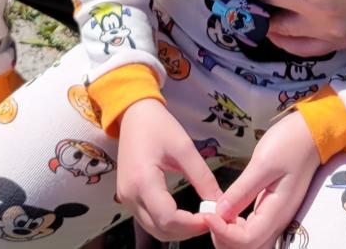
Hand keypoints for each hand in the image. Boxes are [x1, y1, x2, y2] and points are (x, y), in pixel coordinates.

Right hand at [117, 99, 222, 240]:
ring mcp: (125, 199)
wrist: (133, 114)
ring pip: (153, 229)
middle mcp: (130, 196)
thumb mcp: (184, 148)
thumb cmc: (159, 125)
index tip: (214, 217)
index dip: (192, 225)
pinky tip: (183, 214)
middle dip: (187, 231)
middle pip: (160, 230)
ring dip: (178, 230)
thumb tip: (220, 203)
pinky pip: (148, 220)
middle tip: (210, 219)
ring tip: (200, 217)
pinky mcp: (126, 198)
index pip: (168, 219)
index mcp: (143, 181)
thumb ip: (202, 177)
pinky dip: (167, 223)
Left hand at [206, 110, 318, 248]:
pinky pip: (253, 230)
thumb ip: (242, 190)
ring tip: (216, 213)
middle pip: (248, 248)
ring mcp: (276, 216)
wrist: (311, 132)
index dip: (223, 232)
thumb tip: (220, 213)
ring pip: (250, 243)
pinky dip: (236, 228)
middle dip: (224, 238)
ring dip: (230, 235)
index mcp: (277, 212)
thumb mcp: (263, 163)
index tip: (208, 214)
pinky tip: (228, 212)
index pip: (246, 241)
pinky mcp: (272, 209)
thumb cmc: (290, 143)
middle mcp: (277, 221)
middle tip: (211, 214)